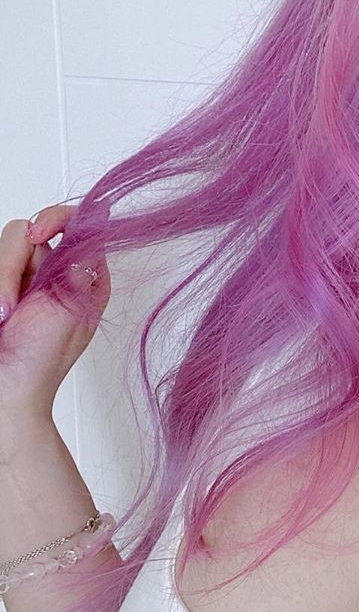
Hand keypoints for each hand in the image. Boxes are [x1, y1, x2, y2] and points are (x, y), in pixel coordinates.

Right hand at [0, 205, 110, 426]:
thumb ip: (80, 265)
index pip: (79, 223)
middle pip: (28, 232)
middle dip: (12, 265)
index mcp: (82, 274)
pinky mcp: (0, 286)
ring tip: (2, 317)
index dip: (58, 217)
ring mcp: (20, 278)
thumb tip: (95, 223)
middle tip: (9, 307)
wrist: (4, 394)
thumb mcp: (72, 310)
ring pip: (5, 246)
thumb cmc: (41, 362)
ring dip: (1, 281)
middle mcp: (51, 271)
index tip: (40, 233)